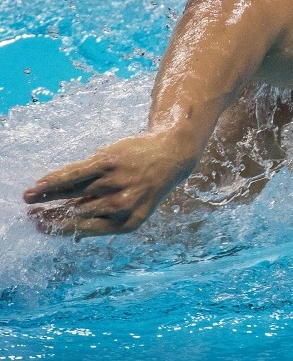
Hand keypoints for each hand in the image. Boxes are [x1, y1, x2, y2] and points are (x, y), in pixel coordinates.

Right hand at [23, 132, 198, 237]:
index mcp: (128, 223)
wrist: (170, 155)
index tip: (41, 228)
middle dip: (50, 215)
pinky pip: (75, 173)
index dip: (60, 229)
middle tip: (31, 216)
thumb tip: (70, 230)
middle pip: (77, 211)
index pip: (86, 229)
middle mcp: (121, 205)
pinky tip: (41, 184)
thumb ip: (104, 216)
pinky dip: (55, 179)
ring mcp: (114, 182)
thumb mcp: (133, 207)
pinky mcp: (108, 162)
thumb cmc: (145, 184)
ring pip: (72, 192)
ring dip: (46, 196)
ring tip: (28, 198)